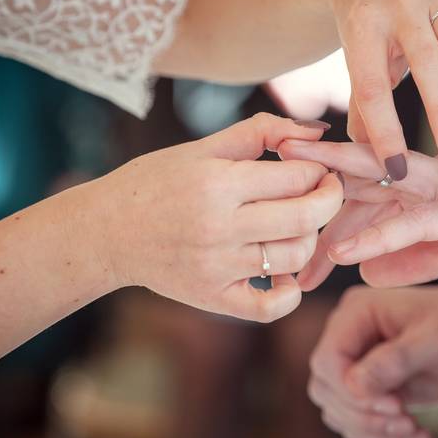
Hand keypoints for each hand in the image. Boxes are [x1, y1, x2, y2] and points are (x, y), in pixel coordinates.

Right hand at [79, 113, 343, 321]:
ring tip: (299, 226)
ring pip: (294, 257)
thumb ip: (261, 132)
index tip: (317, 166)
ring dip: (310, 239)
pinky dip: (290, 293)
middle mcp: (219, 227)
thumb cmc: (156, 182)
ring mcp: (217, 268)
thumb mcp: (203, 148)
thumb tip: (316, 130)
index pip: (297, 177)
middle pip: (304, 218)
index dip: (319, 169)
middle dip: (330, 200)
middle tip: (328, 191)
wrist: (106, 232)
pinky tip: (284, 273)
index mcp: (217, 184)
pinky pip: (270, 307)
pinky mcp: (213, 298)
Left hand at [278, 140, 437, 287]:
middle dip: (312, 173)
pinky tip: (348, 250)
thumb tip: (368, 267)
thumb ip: (418, 254)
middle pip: (362, 174)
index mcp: (435, 183)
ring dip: (332, 189)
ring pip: (384, 184)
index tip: (278, 202)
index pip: (367, 186)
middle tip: (260, 168)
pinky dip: (384, 234)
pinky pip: (424, 222)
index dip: (322, 192)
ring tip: (285, 189)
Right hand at [308, 273, 437, 437]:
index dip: (351, 390)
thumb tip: (355, 385)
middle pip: (327, 390)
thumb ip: (395, 360)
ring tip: (416, 433)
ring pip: (340, 414)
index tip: (393, 404)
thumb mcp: (436, 339)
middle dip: (365, 416)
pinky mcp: (374, 390)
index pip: (327, 360)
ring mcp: (360, 365)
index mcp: (357, 313)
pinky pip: (362, 426)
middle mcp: (351, 338)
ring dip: (376, 433)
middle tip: (407, 422)